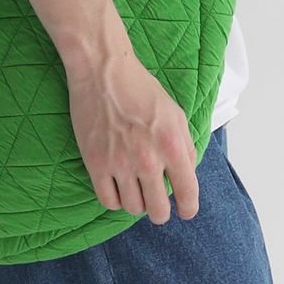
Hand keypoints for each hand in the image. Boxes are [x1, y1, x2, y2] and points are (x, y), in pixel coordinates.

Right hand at [65, 49, 198, 224]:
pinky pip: (107, 201)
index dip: (188, 208)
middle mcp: (148, 159)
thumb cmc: (140, 88)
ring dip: (137, 203)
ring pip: (132, 208)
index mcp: (172, 145)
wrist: (103, 71)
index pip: (187, 193)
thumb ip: (185, 146)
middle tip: (157, 206)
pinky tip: (117, 188)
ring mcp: (120, 163)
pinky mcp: (95, 163)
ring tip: (135, 190)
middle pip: (158, 209)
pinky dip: (115, 200)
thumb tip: (187, 173)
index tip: (185, 211)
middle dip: (160, 212)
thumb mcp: (175, 113)